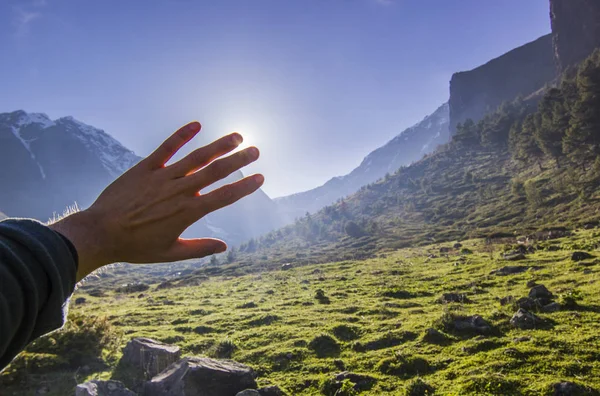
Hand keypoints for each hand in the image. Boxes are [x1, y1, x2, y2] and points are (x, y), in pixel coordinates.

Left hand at [49, 121, 262, 279]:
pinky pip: (166, 148)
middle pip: (216, 171)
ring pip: (197, 157)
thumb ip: (199, 248)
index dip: (245, 186)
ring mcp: (163, 177)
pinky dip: (181, 135)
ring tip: (236, 136)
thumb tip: (225, 247)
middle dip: (239, 160)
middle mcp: (180, 191)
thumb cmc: (135, 246)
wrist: (99, 233)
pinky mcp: (145, 168)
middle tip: (255, 150)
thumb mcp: (170, 252)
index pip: (225, 196)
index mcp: (188, 212)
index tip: (260, 177)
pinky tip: (197, 125)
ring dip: (219, 145)